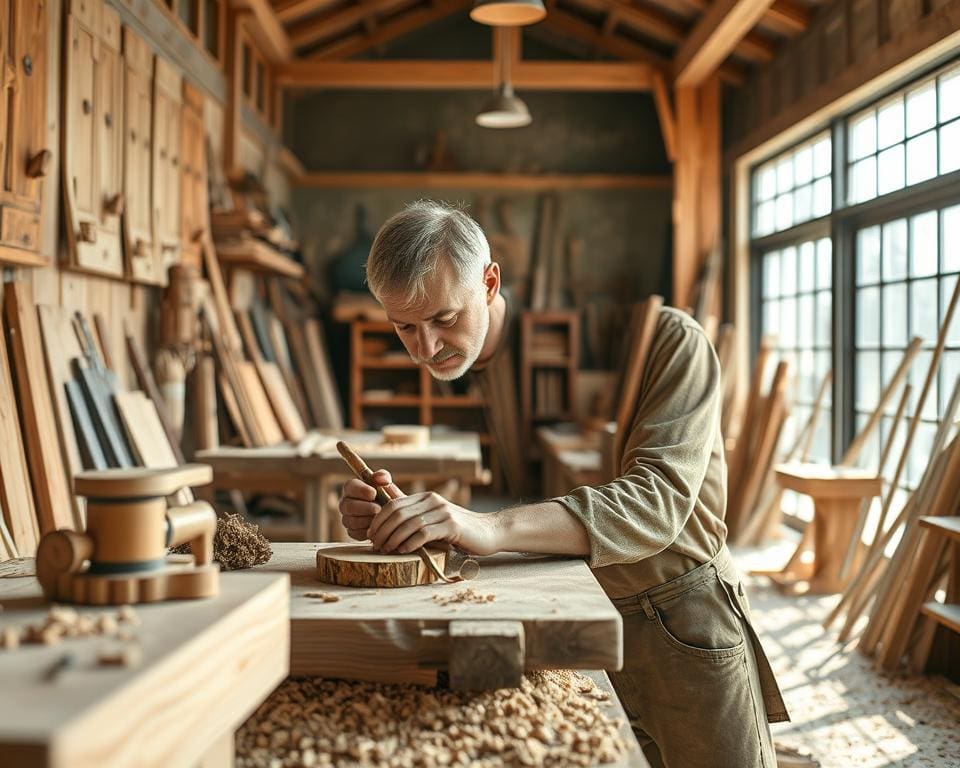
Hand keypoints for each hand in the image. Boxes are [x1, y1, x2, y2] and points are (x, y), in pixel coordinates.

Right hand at [338, 469, 395, 540]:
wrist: (394, 516)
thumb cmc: (388, 497)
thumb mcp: (387, 485)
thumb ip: (383, 477)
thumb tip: (380, 478)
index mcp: (352, 488)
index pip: (350, 486)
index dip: (360, 490)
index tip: (374, 493)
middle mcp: (346, 503)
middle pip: (348, 506)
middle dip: (365, 508)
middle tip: (378, 509)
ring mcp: (347, 518)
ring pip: (351, 521)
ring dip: (367, 520)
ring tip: (380, 518)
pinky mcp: (352, 532)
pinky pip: (355, 533)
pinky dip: (368, 531)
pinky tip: (377, 527)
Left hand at [368, 491, 500, 556]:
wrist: (488, 532)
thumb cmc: (458, 529)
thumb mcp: (434, 519)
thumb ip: (414, 516)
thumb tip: (387, 520)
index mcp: (425, 497)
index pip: (393, 503)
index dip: (378, 519)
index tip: (370, 535)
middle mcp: (432, 501)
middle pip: (397, 513)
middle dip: (382, 530)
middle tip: (375, 545)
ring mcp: (442, 512)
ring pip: (409, 523)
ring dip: (393, 538)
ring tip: (385, 550)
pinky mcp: (451, 525)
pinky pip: (424, 533)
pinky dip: (410, 543)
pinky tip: (403, 551)